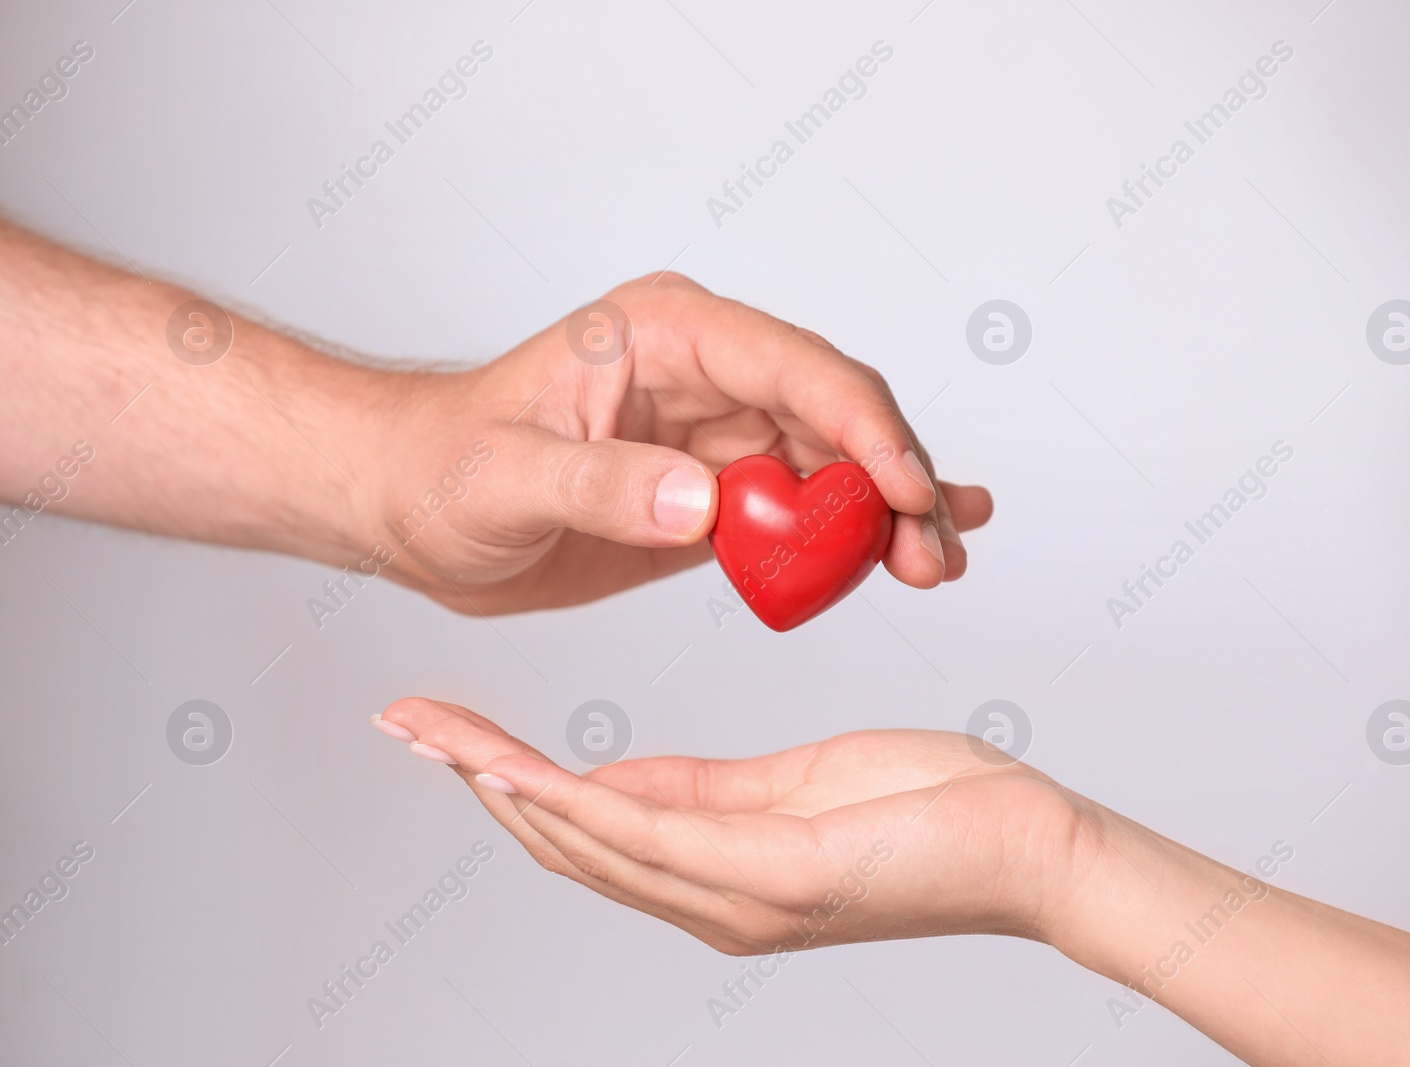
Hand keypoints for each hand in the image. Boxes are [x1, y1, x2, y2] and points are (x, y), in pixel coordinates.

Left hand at [360, 274, 992, 612]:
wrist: (405, 507)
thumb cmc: (437, 467)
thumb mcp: (503, 476)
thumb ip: (601, 485)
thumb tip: (705, 504)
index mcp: (665, 333)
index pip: (794, 366)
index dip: (865, 427)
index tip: (907, 493)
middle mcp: (706, 371)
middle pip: (836, 413)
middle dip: (896, 479)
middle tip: (934, 553)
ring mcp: (718, 430)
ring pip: (834, 462)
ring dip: (890, 513)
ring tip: (937, 566)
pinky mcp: (715, 491)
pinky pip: (802, 505)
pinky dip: (857, 528)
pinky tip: (911, 542)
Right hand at [374, 698, 1080, 953]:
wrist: (1027, 846)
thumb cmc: (927, 809)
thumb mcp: (793, 787)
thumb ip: (703, 791)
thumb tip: (620, 780)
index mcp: (715, 873)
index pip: (588, 828)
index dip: (506, 781)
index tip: (444, 731)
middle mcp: (712, 901)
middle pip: (566, 840)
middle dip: (478, 779)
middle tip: (404, 724)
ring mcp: (740, 896)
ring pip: (592, 841)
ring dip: (504, 787)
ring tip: (434, 738)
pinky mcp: (777, 872)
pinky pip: (655, 836)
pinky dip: (578, 805)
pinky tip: (522, 771)